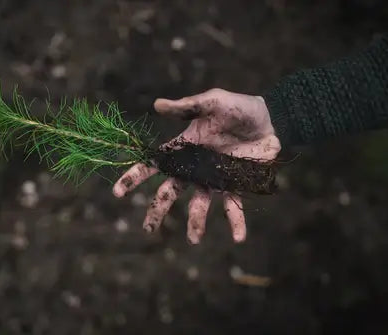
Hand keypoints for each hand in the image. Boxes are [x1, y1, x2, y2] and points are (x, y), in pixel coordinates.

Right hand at [113, 88, 280, 243]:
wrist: (269, 119)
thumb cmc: (238, 108)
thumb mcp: (212, 102)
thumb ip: (187, 106)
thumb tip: (157, 105)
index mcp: (184, 149)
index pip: (153, 165)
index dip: (134, 177)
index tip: (118, 192)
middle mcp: (195, 169)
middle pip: (170, 193)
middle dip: (157, 210)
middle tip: (148, 229)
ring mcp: (214, 179)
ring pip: (199, 205)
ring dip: (196, 223)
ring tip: (195, 240)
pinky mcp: (235, 186)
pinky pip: (233, 207)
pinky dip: (236, 223)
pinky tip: (239, 239)